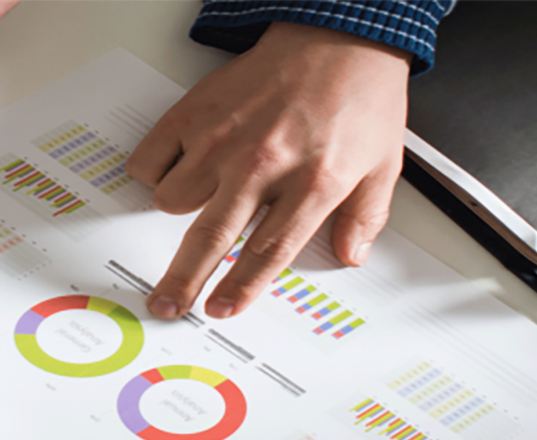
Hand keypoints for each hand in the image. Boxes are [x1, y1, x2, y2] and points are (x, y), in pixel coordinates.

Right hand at [126, 22, 409, 319]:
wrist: (339, 33)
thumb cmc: (359, 95)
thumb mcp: (383, 164)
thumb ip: (365, 217)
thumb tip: (349, 256)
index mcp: (313, 181)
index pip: (267, 252)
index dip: (240, 287)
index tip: (221, 309)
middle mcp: (264, 163)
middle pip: (211, 238)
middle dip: (184, 281)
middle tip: (167, 305)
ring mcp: (224, 137)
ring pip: (174, 200)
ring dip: (180, 214)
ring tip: (195, 207)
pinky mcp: (196, 112)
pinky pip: (153, 159)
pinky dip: (155, 173)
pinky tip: (174, 173)